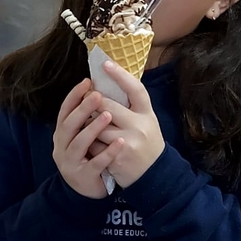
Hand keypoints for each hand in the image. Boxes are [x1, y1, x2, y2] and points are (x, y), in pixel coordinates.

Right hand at [53, 79, 123, 198]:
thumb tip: (99, 89)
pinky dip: (107, 152)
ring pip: (79, 143)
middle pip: (69, 124)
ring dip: (93, 128)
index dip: (74, 96)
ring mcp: (70, 162)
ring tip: (108, 116)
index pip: (65, 111)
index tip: (87, 81)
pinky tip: (120, 142)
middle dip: (83, 109)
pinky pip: (95, 163)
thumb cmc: (88, 157)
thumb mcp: (83, 137)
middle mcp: (62, 146)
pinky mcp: (82, 176)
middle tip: (97, 95)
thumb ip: (86, 119)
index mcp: (62, 134)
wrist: (86, 191)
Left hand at [95, 61, 164, 188]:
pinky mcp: (117, 157)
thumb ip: (131, 107)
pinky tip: (92, 145)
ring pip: (97, 126)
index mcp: (147, 114)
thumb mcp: (146, 122)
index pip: (135, 89)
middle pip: (108, 106)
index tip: (105, 64)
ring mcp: (128, 142)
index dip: (120, 75)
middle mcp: (140, 126)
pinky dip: (90, 143)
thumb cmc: (146, 144)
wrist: (154, 176)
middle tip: (86, 98)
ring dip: (89, 125)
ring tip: (88, 125)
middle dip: (94, 102)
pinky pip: (94, 145)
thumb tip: (106, 86)